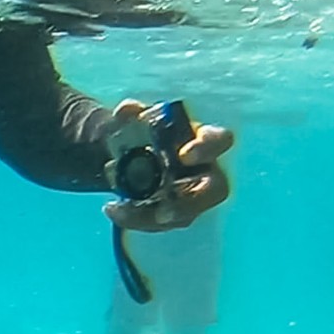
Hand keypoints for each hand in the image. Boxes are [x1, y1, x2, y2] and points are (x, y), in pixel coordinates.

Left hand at [104, 99, 233, 231]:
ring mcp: (192, 196)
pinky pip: (160, 224)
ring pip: (185, 214)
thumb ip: (130, 114)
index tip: (184, 154)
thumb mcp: (132, 122)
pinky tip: (113, 210)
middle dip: (190, 200)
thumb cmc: (140, 135)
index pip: (220, 140)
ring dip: (152, 215)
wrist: (124, 157)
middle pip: (215, 189)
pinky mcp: (174, 214)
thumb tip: (127, 110)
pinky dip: (135, 219)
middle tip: (163, 210)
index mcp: (201, 140)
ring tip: (120, 208)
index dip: (208, 147)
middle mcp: (204, 170)